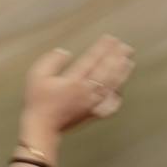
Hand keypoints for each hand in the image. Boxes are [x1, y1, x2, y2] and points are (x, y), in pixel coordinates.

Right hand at [20, 35, 134, 144]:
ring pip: (111, 86)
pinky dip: (117, 97)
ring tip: (129, 62)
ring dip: (122, 73)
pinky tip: (121, 90)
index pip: (92, 59)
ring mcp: (91, 103)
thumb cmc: (38, 101)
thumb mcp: (36, 76)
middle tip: (126, 47)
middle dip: (117, 57)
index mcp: (73, 80)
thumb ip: (51, 61)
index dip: (103, 48)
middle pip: (106, 71)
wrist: (41, 128)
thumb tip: (65, 53)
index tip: (111, 38)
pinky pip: (110, 105)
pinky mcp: (92, 114)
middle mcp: (86, 91)